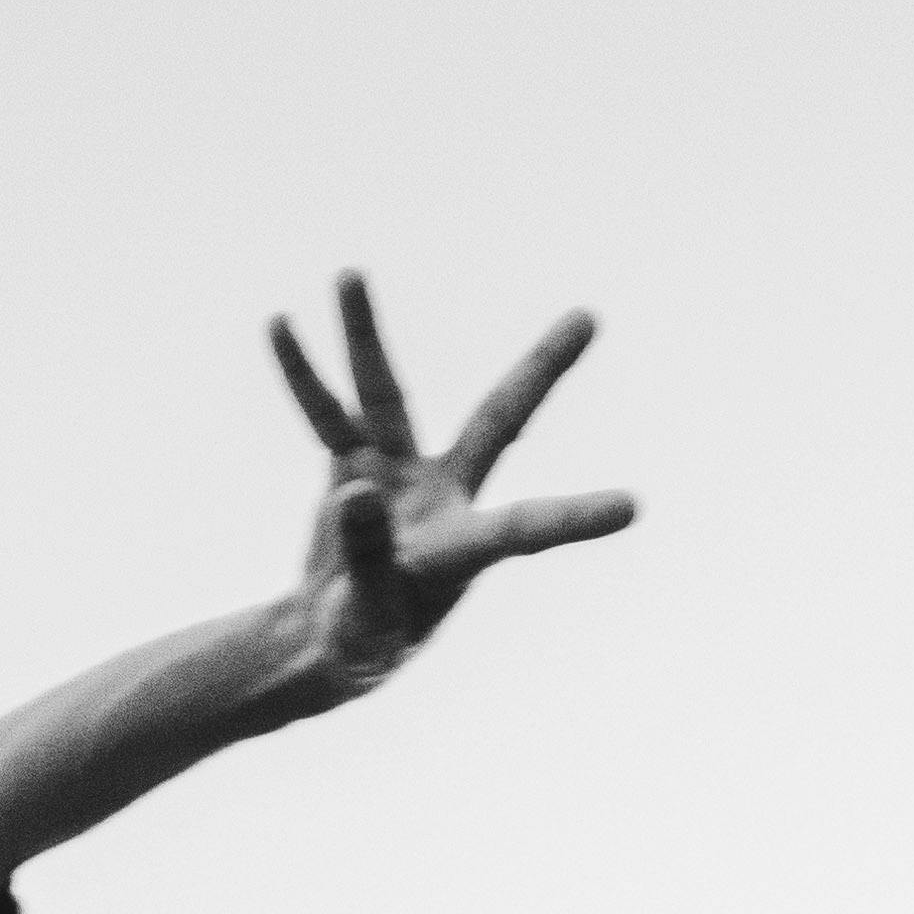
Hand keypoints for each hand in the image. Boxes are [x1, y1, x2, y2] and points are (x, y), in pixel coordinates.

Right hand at [269, 277, 635, 692]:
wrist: (332, 636)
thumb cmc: (368, 640)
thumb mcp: (367, 618)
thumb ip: (368, 555)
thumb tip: (359, 492)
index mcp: (465, 549)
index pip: (526, 529)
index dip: (574, 520)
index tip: (632, 509)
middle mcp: (444, 495)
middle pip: (498, 419)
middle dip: (540, 370)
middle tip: (589, 316)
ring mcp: (398, 472)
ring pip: (385, 393)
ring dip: (364, 336)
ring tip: (349, 273)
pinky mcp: (351, 465)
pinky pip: (325, 415)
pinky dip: (302, 376)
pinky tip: (281, 324)